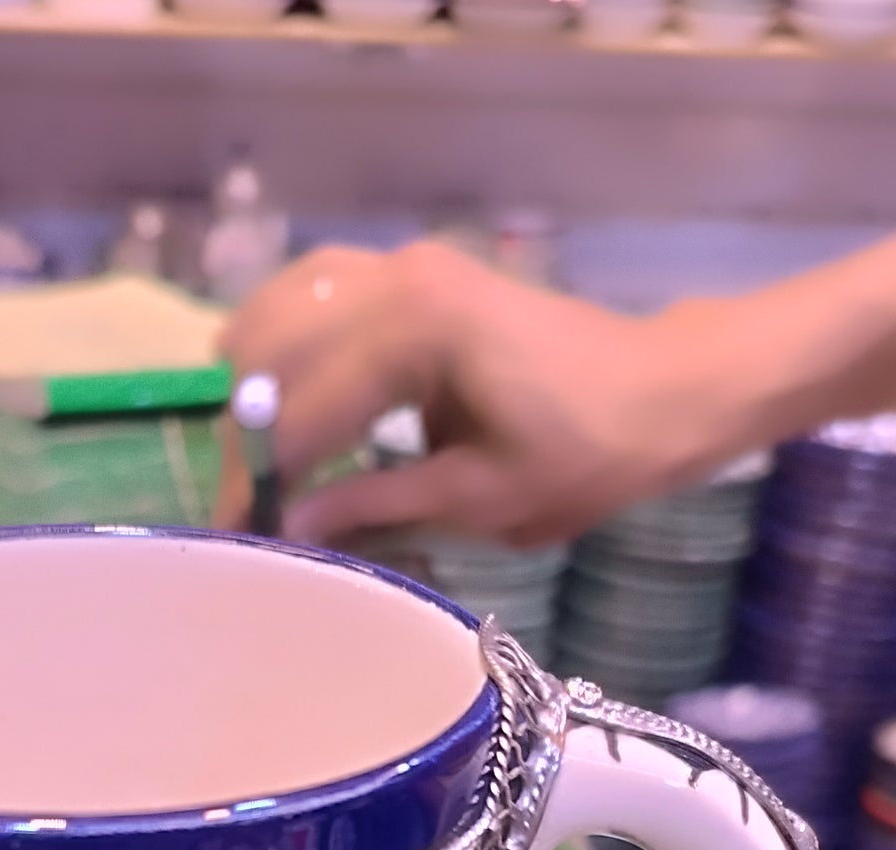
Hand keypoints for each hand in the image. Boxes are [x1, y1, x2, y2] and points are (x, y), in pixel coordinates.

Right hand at [214, 241, 755, 547]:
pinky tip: (284, 398)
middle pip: (272, 352)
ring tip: (261, 460)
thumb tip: (289, 531)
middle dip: (248, 435)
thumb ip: (377, 506)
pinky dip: (288, 344)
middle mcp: (395, 279)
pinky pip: (315, 294)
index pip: (300, 410)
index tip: (234, 539)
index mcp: (415, 332)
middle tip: (246, 509)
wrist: (661, 390)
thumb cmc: (587, 452)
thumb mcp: (480, 499)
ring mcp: (400, 264)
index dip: (259, 481)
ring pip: (282, 311)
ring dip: (260, 384)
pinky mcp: (410, 271)